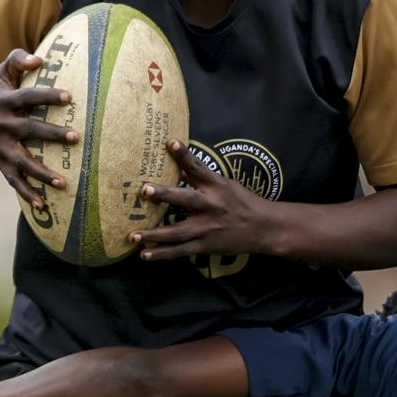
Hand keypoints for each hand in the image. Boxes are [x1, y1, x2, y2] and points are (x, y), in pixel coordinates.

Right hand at [0, 50, 79, 213]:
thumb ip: (17, 60)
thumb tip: (41, 59)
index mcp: (4, 101)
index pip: (28, 97)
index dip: (47, 96)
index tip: (69, 96)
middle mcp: (1, 125)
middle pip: (29, 129)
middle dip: (52, 134)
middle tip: (76, 137)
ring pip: (21, 162)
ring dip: (41, 173)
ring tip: (63, 182)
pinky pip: (13, 180)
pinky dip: (27, 193)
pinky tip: (43, 205)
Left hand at [129, 140, 276, 261]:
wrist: (264, 228)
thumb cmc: (242, 202)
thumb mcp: (227, 184)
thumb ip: (203, 178)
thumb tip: (179, 166)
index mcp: (216, 186)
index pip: (198, 167)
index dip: (184, 154)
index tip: (170, 142)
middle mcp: (211, 205)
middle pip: (185, 199)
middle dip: (164, 194)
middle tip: (144, 189)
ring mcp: (207, 228)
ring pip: (177, 232)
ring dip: (154, 234)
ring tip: (132, 235)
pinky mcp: (206, 245)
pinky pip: (181, 251)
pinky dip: (163, 253)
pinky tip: (145, 254)